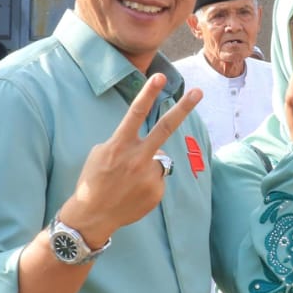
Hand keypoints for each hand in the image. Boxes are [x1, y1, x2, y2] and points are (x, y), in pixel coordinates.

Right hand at [56, 73, 201, 246]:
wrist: (93, 216)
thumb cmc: (93, 180)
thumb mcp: (100, 154)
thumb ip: (125, 144)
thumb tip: (150, 147)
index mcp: (119, 145)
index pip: (135, 113)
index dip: (148, 93)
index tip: (159, 76)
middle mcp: (137, 158)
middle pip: (165, 128)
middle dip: (183, 108)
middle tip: (199, 92)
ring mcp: (149, 176)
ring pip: (159, 160)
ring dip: (148, 166)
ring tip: (129, 182)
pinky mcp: (157, 192)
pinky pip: (158, 180)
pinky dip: (149, 184)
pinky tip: (133, 193)